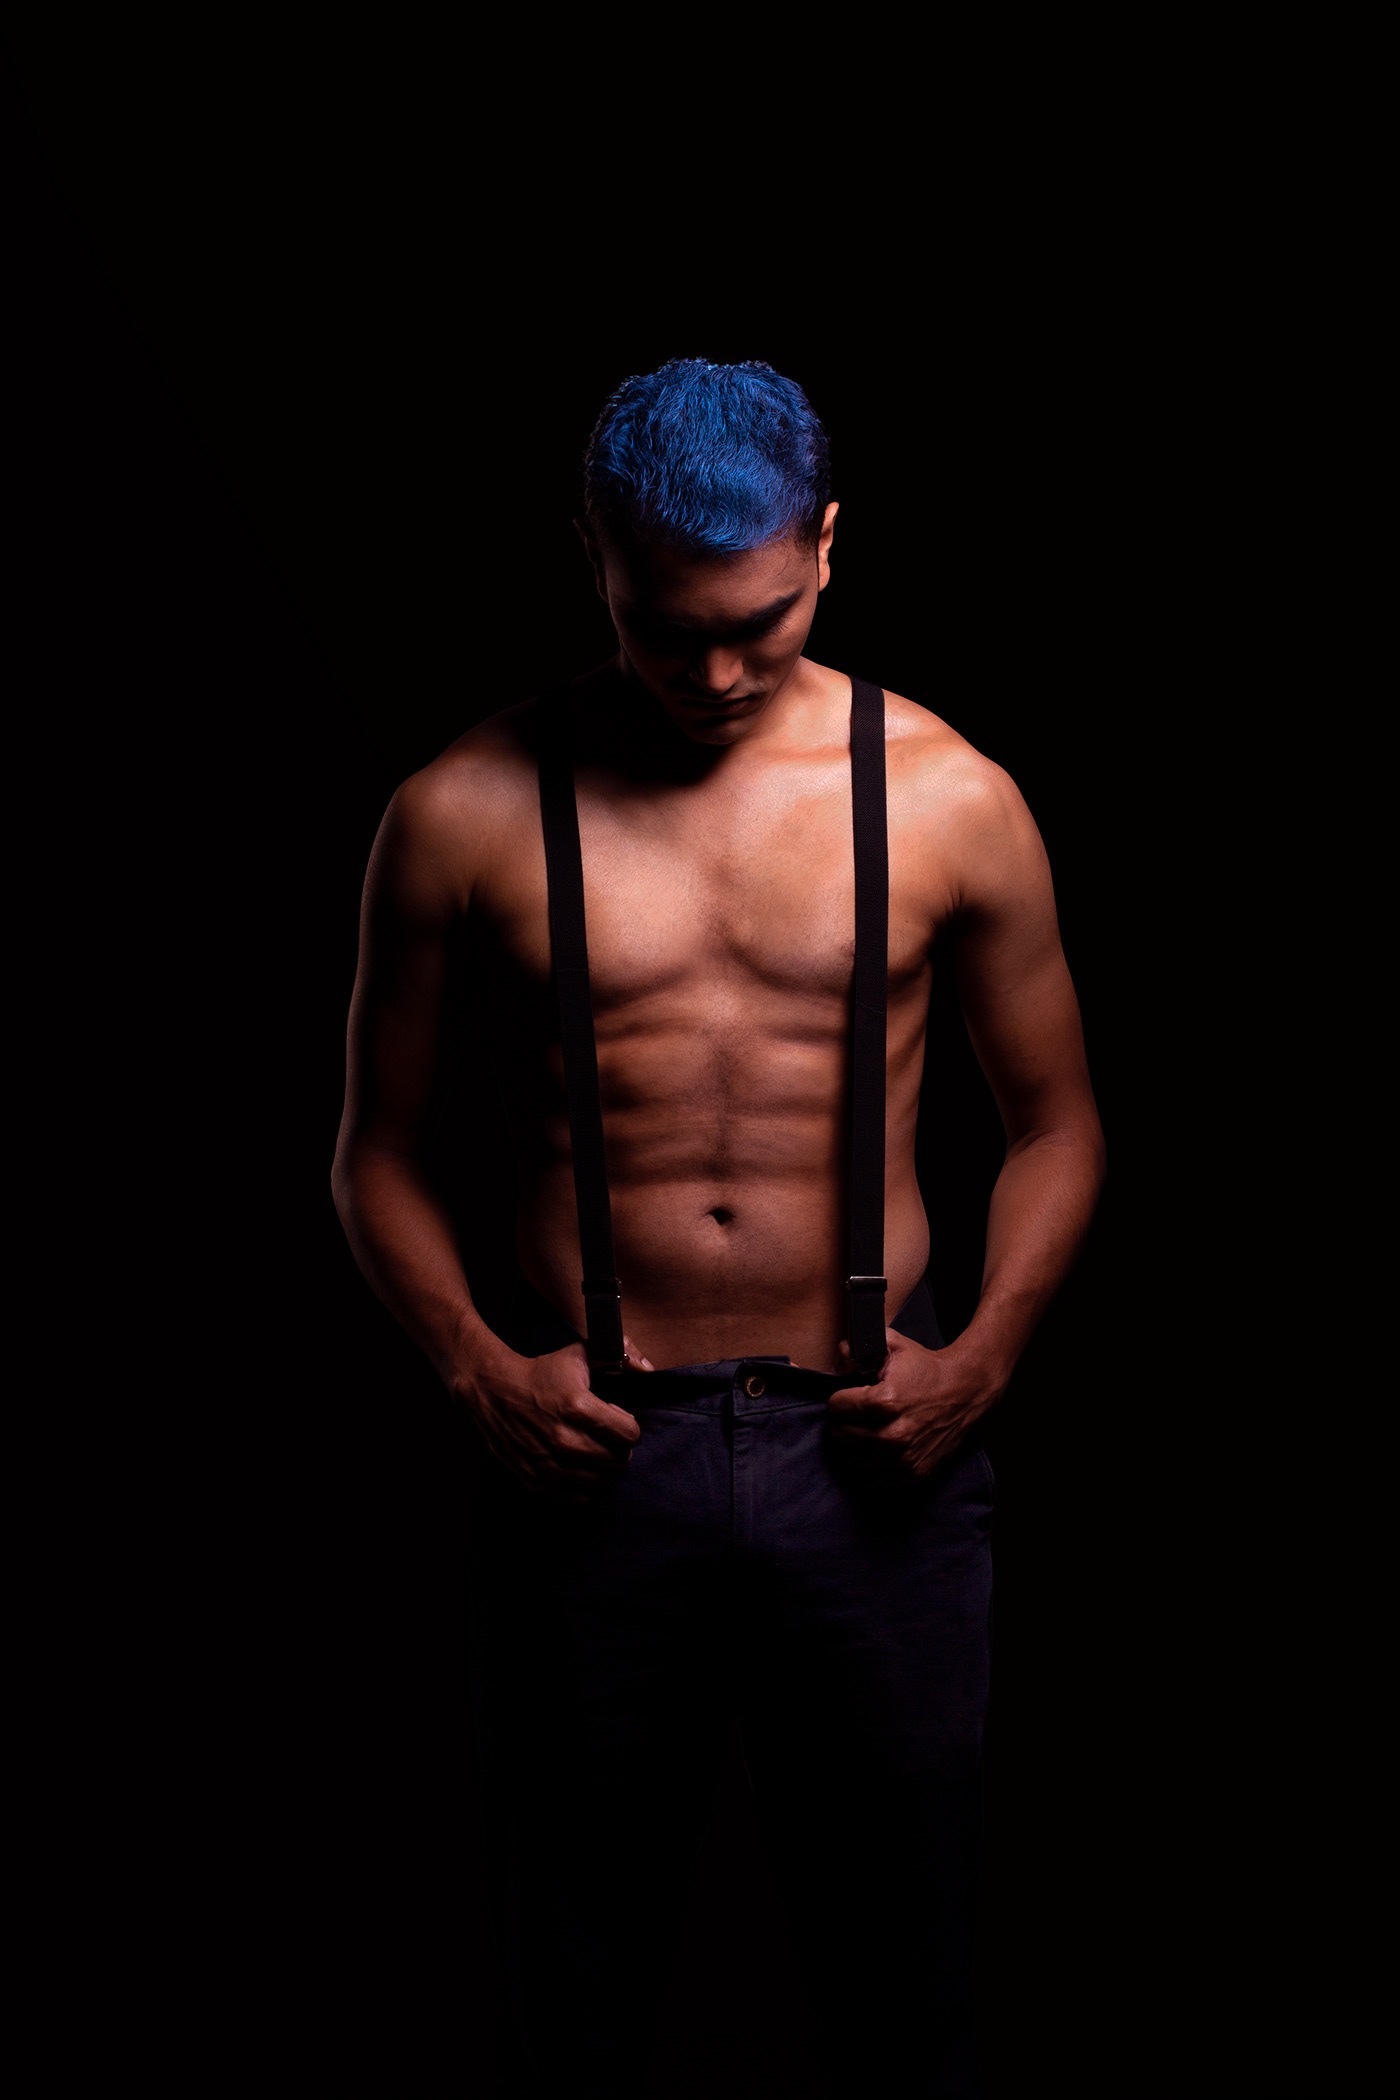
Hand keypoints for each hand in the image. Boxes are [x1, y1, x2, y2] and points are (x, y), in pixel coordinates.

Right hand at [473, 1335, 652, 1502]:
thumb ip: (620, 1353)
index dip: (628, 1426)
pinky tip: (580, 1467)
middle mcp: (564, 1439)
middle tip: (606, 1437)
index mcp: (578, 1407)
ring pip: (601, 1481)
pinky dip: (585, 1486)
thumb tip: (648, 1371)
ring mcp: (549, 1463)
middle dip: (619, 1447)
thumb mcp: (580, 1353)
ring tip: (594, 1451)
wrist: (494, 1391)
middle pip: (618, 1460)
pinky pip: (578, 1497)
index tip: (617, 1419)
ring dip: (603, 1468)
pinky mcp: (536, 1480)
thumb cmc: (542, 1373)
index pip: (630, 1435)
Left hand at [828, 1329, 988, 1484]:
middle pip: (841, 1435)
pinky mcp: (914, 1473)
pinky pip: (872, 1480)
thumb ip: (858, 1348)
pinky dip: (866, 1467)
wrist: (967, 1391)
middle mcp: (894, 1434)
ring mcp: (904, 1458)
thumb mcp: (894, 1344)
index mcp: (886, 1402)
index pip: (836, 1408)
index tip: (845, 1397)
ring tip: (861, 1431)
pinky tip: (871, 1452)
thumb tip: (838, 1362)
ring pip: (853, 1459)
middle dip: (841, 1422)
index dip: (837, 1399)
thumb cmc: (928, 1368)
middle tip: (852, 1415)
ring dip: (851, 1446)